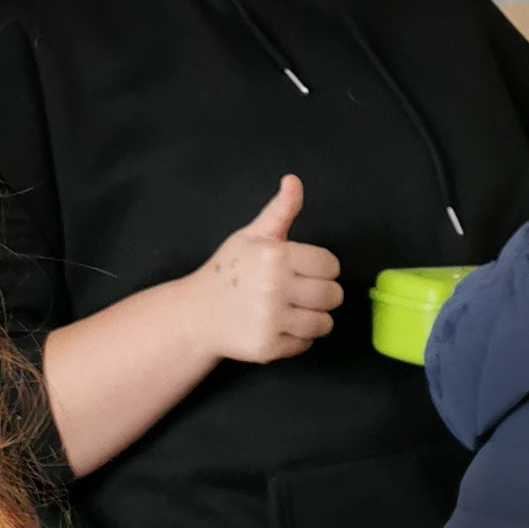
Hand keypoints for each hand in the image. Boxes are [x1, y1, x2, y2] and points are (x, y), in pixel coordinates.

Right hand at [192, 176, 343, 368]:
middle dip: (323, 294)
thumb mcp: (252, 236)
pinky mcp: (269, 347)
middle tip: (302, 292)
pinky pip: (306, 344)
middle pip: (332, 295)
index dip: (322, 268)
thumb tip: (293, 181)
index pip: (329, 265)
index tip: (307, 270)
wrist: (196, 314)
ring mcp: (271, 320)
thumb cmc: (228, 271)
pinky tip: (279, 327)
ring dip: (315, 319)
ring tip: (293, 311)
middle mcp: (274, 287)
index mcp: (275, 255)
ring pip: (324, 323)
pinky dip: (297, 338)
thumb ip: (280, 211)